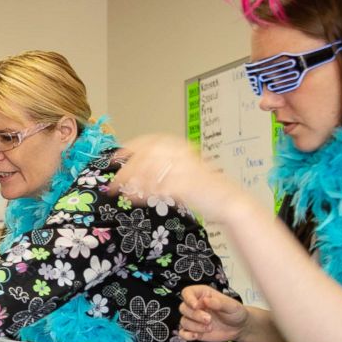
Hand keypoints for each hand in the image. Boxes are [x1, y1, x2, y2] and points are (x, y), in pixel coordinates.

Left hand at [109, 134, 240, 222]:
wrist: (229, 200)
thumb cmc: (203, 188)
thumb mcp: (182, 170)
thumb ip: (161, 167)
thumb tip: (133, 170)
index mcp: (181, 147)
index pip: (151, 141)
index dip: (130, 147)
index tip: (115, 156)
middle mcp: (182, 155)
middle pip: (145, 157)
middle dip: (125, 170)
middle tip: (113, 184)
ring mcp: (185, 169)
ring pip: (148, 172)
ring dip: (131, 184)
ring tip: (122, 194)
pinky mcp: (186, 185)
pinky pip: (157, 188)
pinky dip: (143, 194)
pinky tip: (136, 199)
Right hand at [178, 285, 248, 341]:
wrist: (239, 328)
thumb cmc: (235, 312)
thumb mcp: (231, 306)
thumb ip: (219, 303)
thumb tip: (205, 300)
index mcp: (202, 295)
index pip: (187, 292)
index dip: (188, 298)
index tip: (196, 306)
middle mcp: (195, 306)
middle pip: (183, 308)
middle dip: (195, 315)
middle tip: (209, 320)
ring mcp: (193, 319)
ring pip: (183, 321)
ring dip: (195, 326)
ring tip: (210, 328)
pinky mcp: (194, 330)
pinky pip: (183, 333)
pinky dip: (186, 335)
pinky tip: (196, 336)